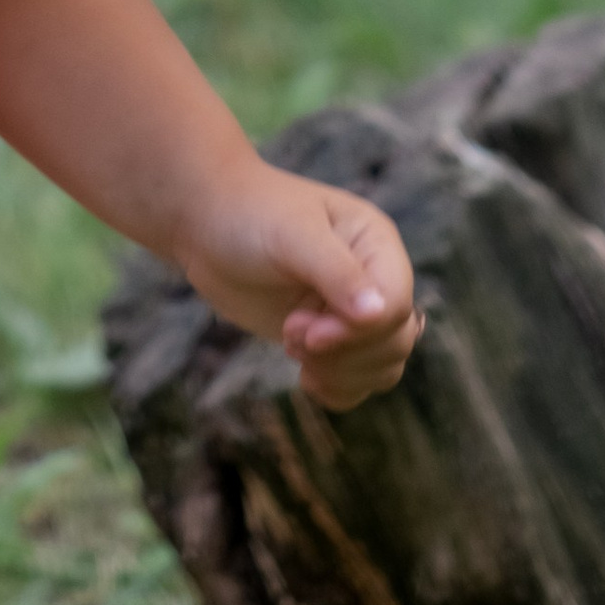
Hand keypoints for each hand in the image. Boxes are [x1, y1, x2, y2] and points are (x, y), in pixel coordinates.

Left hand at [175, 155, 421, 412]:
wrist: (209, 226)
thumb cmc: (250, 216)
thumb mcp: (290, 234)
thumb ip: (336, 271)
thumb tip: (379, 313)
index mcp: (376, 242)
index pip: (395, 305)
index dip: (356, 331)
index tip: (306, 332)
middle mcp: (376, 277)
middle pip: (395, 342)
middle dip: (343, 352)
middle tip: (290, 332)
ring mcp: (355, 311)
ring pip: (383, 367)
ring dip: (338, 372)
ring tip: (291, 343)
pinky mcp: (335, 339)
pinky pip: (362, 381)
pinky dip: (338, 389)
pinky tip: (306, 377)